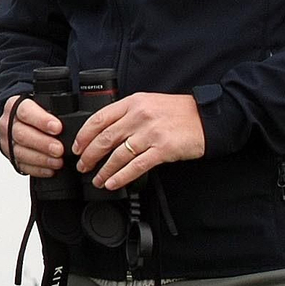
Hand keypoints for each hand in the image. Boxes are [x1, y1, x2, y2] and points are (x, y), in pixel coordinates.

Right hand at [0, 95, 64, 177]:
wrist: (17, 120)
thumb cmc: (33, 112)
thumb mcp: (41, 103)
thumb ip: (54, 108)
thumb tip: (74, 115)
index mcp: (15, 106)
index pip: (25, 111)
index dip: (41, 120)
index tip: (58, 128)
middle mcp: (8, 123)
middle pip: (22, 134)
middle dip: (43, 143)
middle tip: (59, 149)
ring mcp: (7, 141)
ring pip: (21, 152)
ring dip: (41, 158)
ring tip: (58, 161)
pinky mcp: (11, 156)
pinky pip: (22, 165)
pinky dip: (37, 169)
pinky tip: (50, 169)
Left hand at [73, 93, 205, 189]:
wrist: (207, 117)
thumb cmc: (178, 112)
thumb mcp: (148, 102)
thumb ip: (127, 113)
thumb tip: (104, 130)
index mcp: (133, 103)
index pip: (99, 119)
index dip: (84, 135)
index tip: (77, 146)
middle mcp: (139, 117)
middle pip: (105, 138)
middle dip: (89, 155)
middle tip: (82, 166)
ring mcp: (151, 134)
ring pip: (118, 155)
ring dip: (103, 170)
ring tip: (96, 179)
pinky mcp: (162, 150)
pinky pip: (136, 166)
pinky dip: (121, 177)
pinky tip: (112, 183)